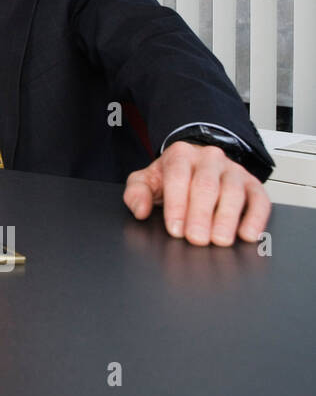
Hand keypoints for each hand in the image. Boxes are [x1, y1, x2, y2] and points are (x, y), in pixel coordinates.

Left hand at [123, 140, 270, 245]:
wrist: (196, 164)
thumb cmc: (170, 177)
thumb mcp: (146, 180)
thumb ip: (136, 193)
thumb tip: (140, 211)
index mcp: (180, 155)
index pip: (178, 177)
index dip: (177, 205)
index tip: (175, 229)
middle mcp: (209, 159)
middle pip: (206, 186)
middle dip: (201, 215)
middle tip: (197, 239)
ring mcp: (233, 170)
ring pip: (233, 192)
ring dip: (227, 218)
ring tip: (220, 240)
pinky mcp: (253, 184)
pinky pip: (259, 200)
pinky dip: (256, 218)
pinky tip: (248, 235)